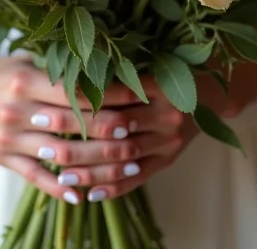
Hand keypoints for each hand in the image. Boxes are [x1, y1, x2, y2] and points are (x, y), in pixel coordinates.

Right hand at [0, 54, 165, 202]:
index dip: (108, 97)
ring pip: (58, 154)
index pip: (76, 92)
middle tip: (136, 132)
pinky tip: (81, 193)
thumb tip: (109, 69)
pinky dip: (59, 187)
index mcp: (25, 81)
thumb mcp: (30, 63)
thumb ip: (61, 71)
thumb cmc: (5, 72)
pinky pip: (35, 176)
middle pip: (71, 124)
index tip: (136, 99)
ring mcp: (7, 137)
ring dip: (94, 162)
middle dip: (107, 130)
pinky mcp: (1, 157)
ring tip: (123, 164)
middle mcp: (15, 110)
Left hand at [54, 78, 198, 202]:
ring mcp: (169, 141)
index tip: (46, 107)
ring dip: (91, 169)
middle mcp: (166, 115)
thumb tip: (66, 71)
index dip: (78, 102)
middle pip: (115, 131)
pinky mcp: (170, 160)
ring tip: (61, 175)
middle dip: (77, 138)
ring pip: (124, 159)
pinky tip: (90, 194)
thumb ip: (115, 70)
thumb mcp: (147, 63)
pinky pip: (139, 178)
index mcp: (159, 85)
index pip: (111, 97)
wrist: (212, 92)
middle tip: (44, 145)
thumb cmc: (172, 70)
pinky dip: (114, 188)